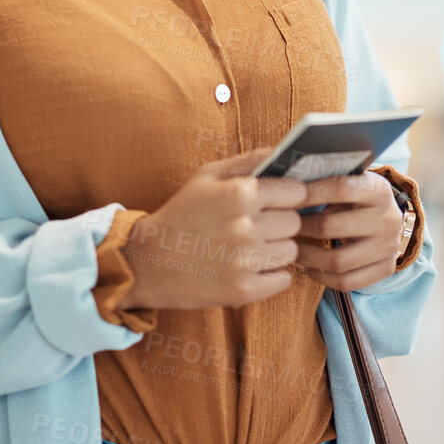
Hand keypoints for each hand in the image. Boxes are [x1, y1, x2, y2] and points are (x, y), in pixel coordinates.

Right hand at [117, 147, 308, 311]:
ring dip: (276, 250)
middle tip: (257, 226)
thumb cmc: (181, 213)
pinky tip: (249, 268)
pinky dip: (272, 275)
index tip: (275, 202)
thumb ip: (248, 161)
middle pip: (295, 223)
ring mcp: (245, 261)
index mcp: (240, 193)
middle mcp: (245, 227)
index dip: (287, 196)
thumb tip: (282, 153)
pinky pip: (283, 279)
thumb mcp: (207, 176)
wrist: (148, 261)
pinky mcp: (243, 291)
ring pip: (291, 251)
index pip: (296, 192)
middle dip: (281, 223)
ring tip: (249, 247)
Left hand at [292, 172, 406, 292]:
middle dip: (302, 227)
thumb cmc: (358, 198)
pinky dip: (321, 277)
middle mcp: (388, 218)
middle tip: (284, 228)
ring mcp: (389, 247)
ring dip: (307, 257)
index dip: (310, 194)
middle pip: (333, 226)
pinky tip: (307, 267)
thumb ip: (328, 183)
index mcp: (379, 190)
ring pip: (338, 260)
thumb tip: (288, 188)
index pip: (341, 188)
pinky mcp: (386, 269)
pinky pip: (347, 282)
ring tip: (291, 250)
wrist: (388, 220)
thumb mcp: (351, 182)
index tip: (287, 199)